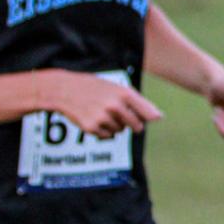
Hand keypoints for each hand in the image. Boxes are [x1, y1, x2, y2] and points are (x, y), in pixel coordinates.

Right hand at [42, 71, 161, 137]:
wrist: (65, 89)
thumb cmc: (95, 88)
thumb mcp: (116, 87)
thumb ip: (137, 101)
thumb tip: (158, 117)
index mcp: (124, 93)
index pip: (148, 112)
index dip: (151, 118)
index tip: (153, 119)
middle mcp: (115, 106)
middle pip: (137, 126)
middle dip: (133, 124)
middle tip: (121, 114)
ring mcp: (103, 117)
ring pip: (120, 130)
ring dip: (116, 125)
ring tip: (103, 112)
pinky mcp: (92, 127)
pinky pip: (107, 136)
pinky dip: (104, 130)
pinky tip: (94, 118)